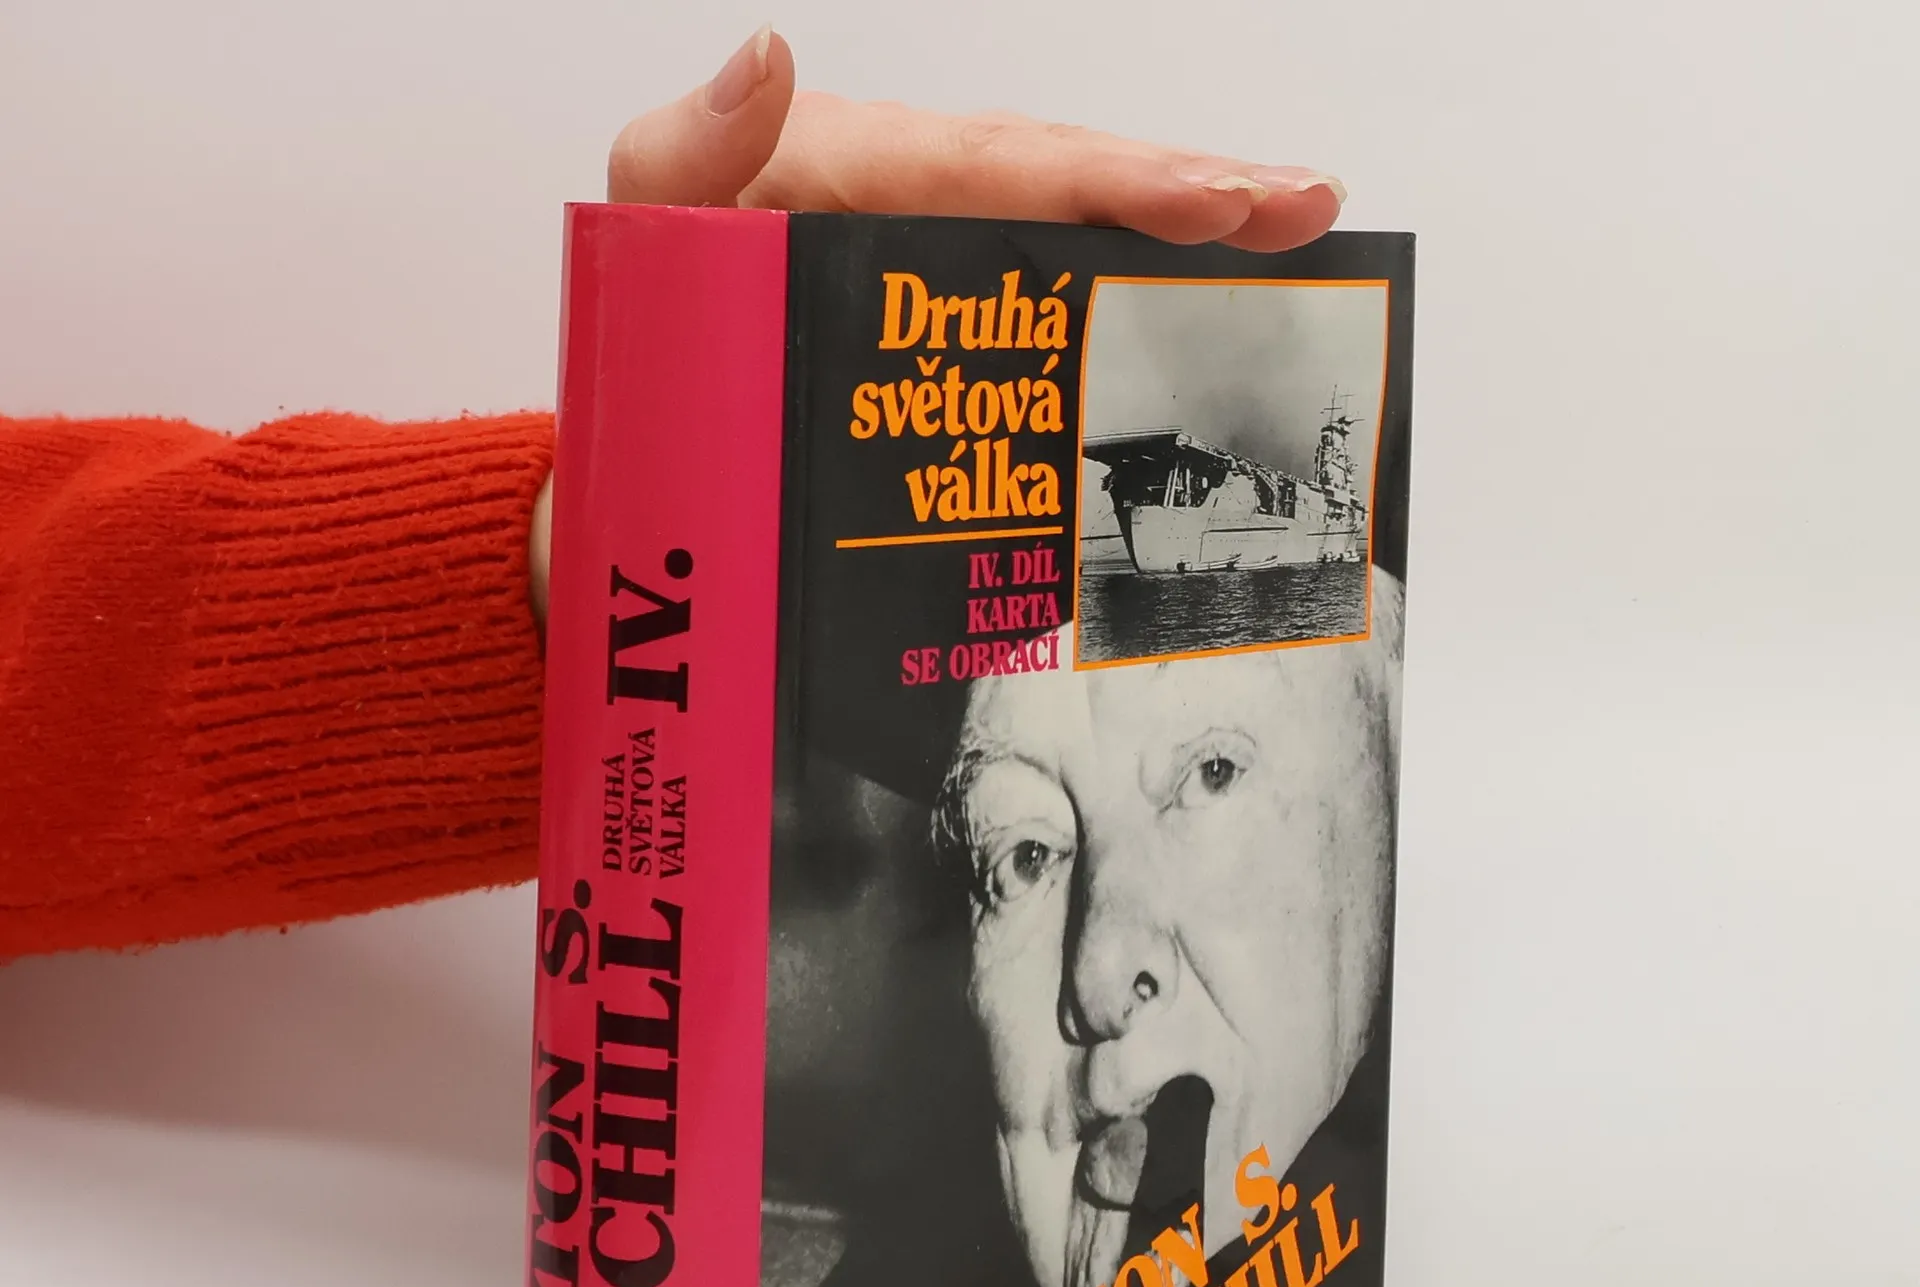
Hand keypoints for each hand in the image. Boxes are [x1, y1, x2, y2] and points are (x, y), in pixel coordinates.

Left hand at [608, 27, 1344, 252]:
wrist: (653, 380)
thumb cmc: (656, 281)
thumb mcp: (650, 208)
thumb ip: (692, 147)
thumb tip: (768, 56)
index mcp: (863, 162)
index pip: (1002, 166)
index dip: (1111, 183)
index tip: (1209, 202)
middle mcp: (923, 196)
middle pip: (1072, 184)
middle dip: (1194, 193)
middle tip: (1304, 208)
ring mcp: (948, 255)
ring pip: (1083, 236)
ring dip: (1193, 240)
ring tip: (1294, 242)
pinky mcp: (958, 311)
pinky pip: (1057, 297)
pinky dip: (1138, 304)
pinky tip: (1215, 322)